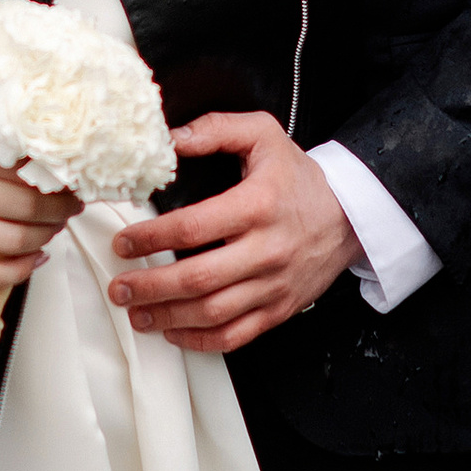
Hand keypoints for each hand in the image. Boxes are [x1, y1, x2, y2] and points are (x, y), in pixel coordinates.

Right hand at [0, 122, 76, 292]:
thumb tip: (45, 156)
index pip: (18, 164)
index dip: (54, 175)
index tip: (71, 177)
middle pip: (22, 204)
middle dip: (58, 209)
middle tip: (71, 206)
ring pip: (8, 240)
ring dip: (43, 238)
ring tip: (54, 230)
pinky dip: (18, 271)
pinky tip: (33, 260)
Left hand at [106, 112, 353, 353]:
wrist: (351, 216)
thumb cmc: (299, 177)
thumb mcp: (264, 135)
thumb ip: (216, 129)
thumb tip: (171, 139)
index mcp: (258, 205)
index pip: (194, 227)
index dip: (152, 238)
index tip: (124, 242)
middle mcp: (267, 250)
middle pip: (198, 279)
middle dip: (150, 287)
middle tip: (119, 287)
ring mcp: (274, 285)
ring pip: (214, 313)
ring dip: (168, 317)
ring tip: (135, 313)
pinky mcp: (280, 309)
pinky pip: (236, 335)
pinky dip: (200, 341)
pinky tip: (173, 332)